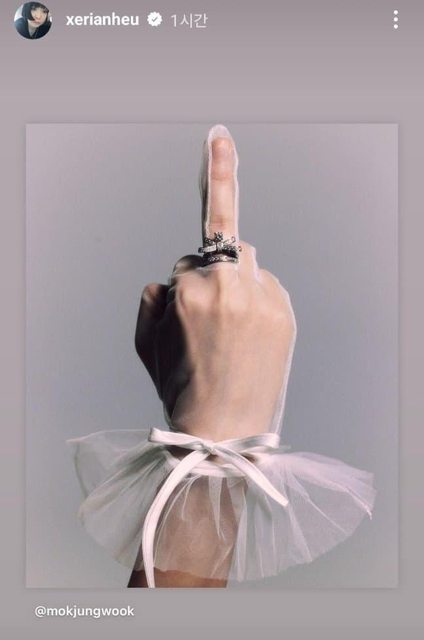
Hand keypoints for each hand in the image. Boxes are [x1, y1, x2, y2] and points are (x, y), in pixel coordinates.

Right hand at [135, 126, 295, 440]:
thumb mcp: (145, 344)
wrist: (226, 433)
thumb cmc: (181, 389)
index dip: (197, 234)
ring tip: (232, 330)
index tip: (219, 138)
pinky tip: (251, 336)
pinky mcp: (285, 314)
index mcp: (190, 292)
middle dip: (212, 273)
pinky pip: (270, 287)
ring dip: (237, 283)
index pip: (189, 257)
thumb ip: (151, 299)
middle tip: (211, 315)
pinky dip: (258, 300)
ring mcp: (263, 300)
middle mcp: (230, 287)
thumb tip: (168, 281)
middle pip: (224, 250)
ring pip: (249, 264)